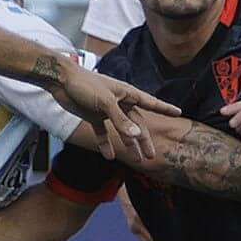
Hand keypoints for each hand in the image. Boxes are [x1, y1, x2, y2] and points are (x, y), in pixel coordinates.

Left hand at [48, 60, 176, 166]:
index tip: (179, 113)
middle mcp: (119, 102)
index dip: (165, 108)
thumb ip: (120, 121)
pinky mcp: (93, 115)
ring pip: (122, 130)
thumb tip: (136, 137)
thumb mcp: (105, 103)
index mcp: (127, 94)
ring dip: (128, 145)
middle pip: (136, 123)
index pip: (151, 103)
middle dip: (144, 140)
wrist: (60, 81)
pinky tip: (110, 156)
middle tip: (151, 156)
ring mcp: (107, 110)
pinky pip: (103, 133)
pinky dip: (106, 144)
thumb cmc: (84, 85)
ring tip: (136, 160)